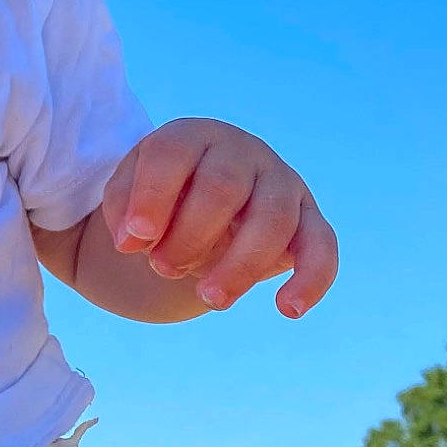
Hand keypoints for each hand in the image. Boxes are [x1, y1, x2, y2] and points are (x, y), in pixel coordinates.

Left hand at [100, 118, 336, 317]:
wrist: (204, 203)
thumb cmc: (162, 197)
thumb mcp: (129, 195)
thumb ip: (123, 210)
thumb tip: (131, 240)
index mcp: (192, 136)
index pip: (173, 155)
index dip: (152, 197)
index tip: (133, 241)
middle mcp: (243, 152)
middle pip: (223, 188)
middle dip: (189, 237)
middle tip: (162, 268)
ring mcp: (282, 183)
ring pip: (273, 219)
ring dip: (240, 266)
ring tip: (208, 299)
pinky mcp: (310, 219)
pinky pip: (322, 246)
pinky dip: (312, 278)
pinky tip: (288, 309)